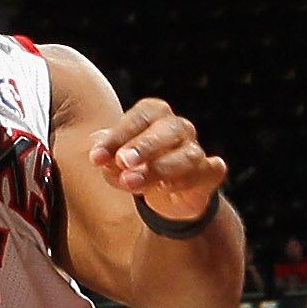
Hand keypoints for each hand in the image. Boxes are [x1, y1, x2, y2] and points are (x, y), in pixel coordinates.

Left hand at [89, 96, 228, 225]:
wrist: (165, 193)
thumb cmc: (136, 165)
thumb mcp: (116, 160)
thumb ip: (108, 156)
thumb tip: (98, 155)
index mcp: (155, 114)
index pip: (139, 117)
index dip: (118, 136)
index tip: (96, 157)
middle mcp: (179, 127)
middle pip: (167, 129)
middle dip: (143, 146)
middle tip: (122, 161)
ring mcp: (196, 149)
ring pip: (186, 155)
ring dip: (159, 168)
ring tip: (132, 182)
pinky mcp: (209, 173)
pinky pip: (206, 172)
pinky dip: (188, 179)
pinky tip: (166, 188)